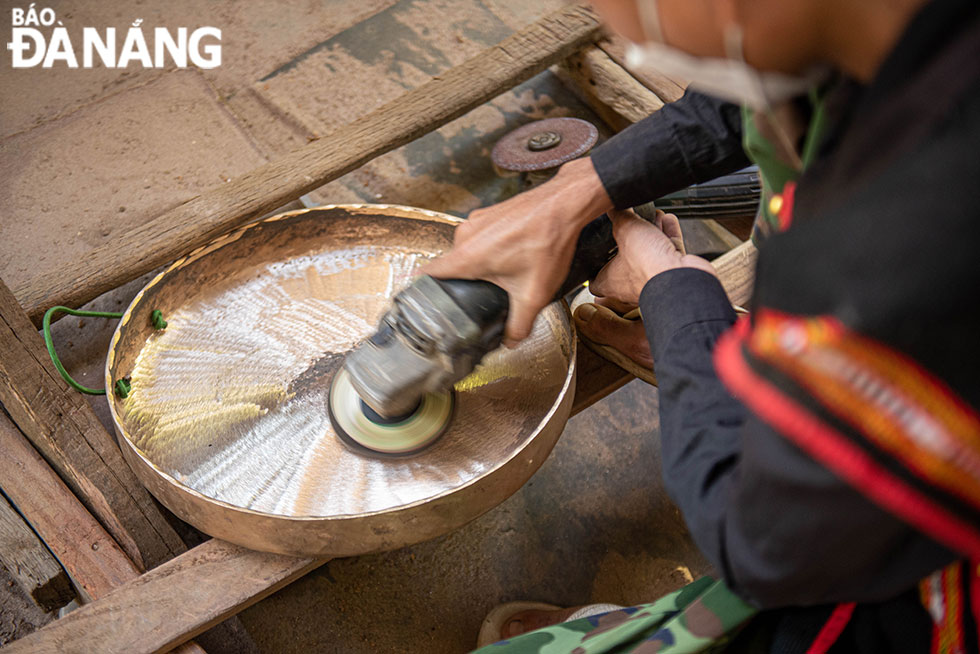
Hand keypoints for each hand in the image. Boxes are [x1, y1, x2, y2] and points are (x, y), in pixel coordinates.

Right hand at [422, 158, 612, 346]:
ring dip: (483, 264)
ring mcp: (476, 221)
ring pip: (469, 252)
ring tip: (508, 272)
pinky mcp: (489, 213)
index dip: (421, 291)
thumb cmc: (547, 241)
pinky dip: (493, 248)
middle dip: (467, 282)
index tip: (420, 303)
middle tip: (486, 294)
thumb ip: (519, 324)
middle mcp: (465, 236)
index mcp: (466, 256)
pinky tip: (515, 254)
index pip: (427, 274)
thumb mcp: (534, 293)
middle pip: (453, 267)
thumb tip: (511, 341)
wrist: (564, 204)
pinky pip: (481, 237)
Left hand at [589, 209, 714, 305]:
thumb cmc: (648, 266)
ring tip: (652, 214)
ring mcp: (651, 277)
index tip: (593, 252)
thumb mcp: (625, 229)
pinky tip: (667, 219)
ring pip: (649, 251)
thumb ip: (618, 215)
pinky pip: (668, 249)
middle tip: (630, 223)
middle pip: (625, 258)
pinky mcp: (671, 272)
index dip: (592, 266)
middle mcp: (630, 284)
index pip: (594, 279)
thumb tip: (613, 206)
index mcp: (611, 282)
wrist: (681, 279)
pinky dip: (668, 233)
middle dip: (630, 237)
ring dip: (652, 230)